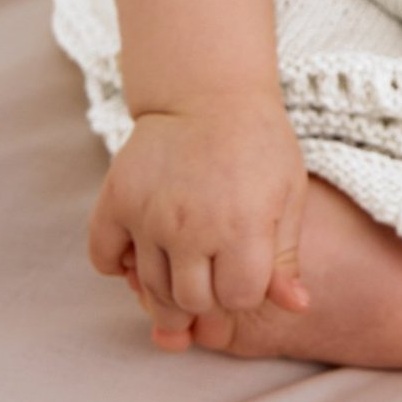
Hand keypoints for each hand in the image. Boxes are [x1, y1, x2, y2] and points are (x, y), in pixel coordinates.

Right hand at [88, 88, 310, 349]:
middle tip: (213, 268)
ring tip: (184, 263)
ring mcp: (149, 215)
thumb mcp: (288, 194)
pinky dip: (119, 263)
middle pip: (190, 302)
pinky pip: (104, 259)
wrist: (210, 93)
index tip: (246, 268)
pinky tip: (144, 247)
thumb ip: (287, 256)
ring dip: (166, 288)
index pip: (236, 299)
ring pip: (149, 288)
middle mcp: (192, 226)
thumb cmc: (258, 145)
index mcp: (242, 226)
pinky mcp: (117, 199)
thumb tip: (296, 307)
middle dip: (207, 296)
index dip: (244, 290)